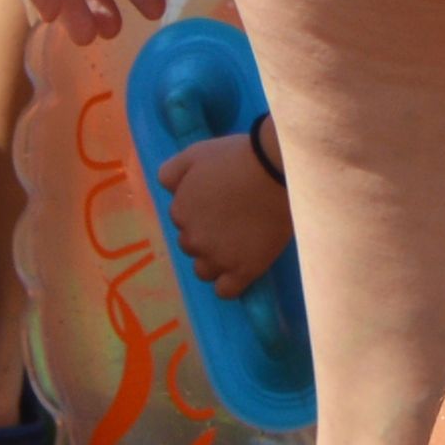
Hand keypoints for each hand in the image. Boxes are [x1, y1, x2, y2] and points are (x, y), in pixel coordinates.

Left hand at [157, 122, 288, 290]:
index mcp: (180, 211)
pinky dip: (229, 283)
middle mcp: (193, 239)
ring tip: (237, 244)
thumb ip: (171, 172)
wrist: (276, 169)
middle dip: (206, 235)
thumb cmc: (237, 157)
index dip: (199, 211)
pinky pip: (226, 291)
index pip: (181, 220)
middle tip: (231, 220)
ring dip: (215, 260)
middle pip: (191, 245)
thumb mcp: (195, 153)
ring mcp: (218, 258)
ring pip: (204, 270)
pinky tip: (241, 269)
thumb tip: (167, 190)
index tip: (218, 202)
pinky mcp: (244, 270)